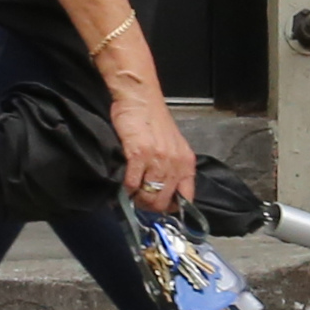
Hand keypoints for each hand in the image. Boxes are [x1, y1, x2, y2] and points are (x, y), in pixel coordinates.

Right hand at [110, 80, 194, 216]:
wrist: (140, 98)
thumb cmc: (152, 120)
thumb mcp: (171, 146)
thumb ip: (171, 167)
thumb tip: (161, 191)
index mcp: (187, 162)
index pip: (186, 198)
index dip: (172, 209)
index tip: (160, 211)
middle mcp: (176, 163)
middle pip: (163, 201)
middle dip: (149, 206)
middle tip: (138, 202)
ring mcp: (158, 160)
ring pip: (148, 195)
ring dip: (137, 199)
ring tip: (130, 195)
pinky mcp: (139, 155)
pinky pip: (132, 183)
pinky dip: (125, 189)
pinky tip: (123, 185)